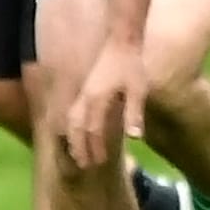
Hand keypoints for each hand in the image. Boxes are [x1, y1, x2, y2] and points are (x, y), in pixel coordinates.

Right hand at [62, 39, 146, 169]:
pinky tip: (79, 134)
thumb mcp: (138, 89)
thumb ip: (134, 113)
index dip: (96, 147)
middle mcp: (85, 98)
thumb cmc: (132, 66)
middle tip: (85, 166)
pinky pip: (73, 113)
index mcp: (98, 100)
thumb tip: (135, 137)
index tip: (100, 162)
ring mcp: (83, 93)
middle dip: (79, 148)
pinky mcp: (85, 90)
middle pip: (76, 129)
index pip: (93, 130)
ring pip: (71, 121)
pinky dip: (72, 127)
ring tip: (78, 155)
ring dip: (73, 139)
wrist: (121, 43)